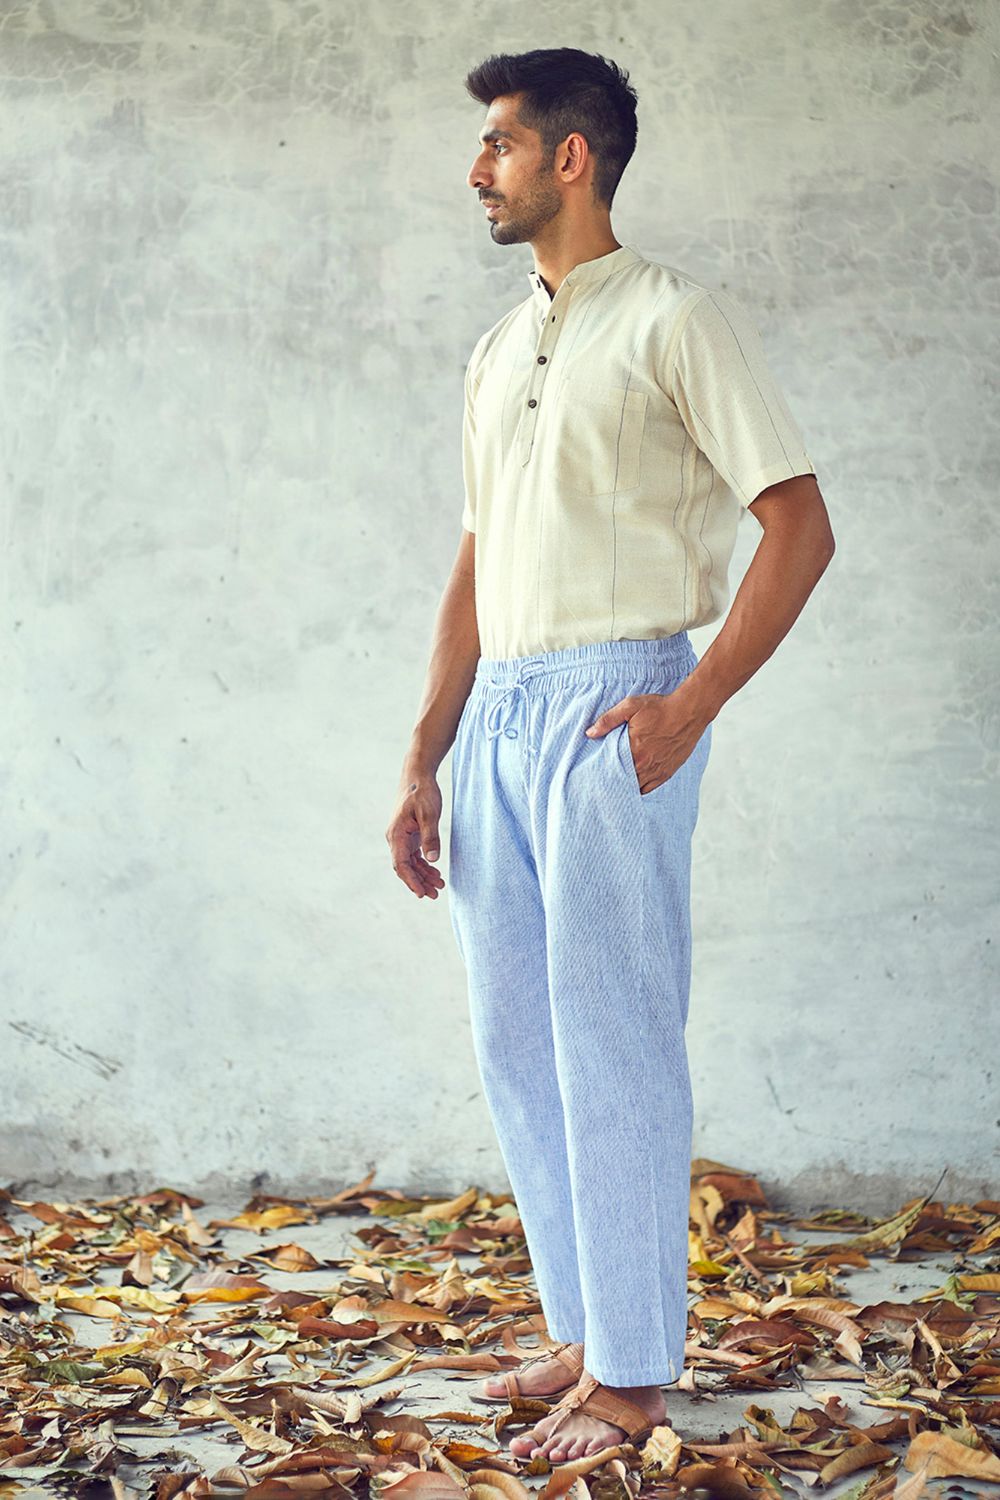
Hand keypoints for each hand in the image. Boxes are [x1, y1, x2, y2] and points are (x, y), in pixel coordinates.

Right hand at [386, 772, 445, 898]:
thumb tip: (432, 859)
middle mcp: (396, 838)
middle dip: (419, 882)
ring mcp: (402, 837)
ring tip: (439, 886)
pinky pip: (414, 856)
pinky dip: (424, 865)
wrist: (418, 775)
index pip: (400, 865)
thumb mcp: (429, 813)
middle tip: (435, 894)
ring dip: (423, 875)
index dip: (411, 881)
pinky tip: (435, 872)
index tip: (422, 893)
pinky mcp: (410, 835)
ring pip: (410, 863)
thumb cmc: (422, 791)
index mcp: (396, 835)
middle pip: (405, 867)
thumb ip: (430, 836)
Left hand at [584, 685, 709, 794]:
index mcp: (634, 750)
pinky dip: (641, 788)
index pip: (612, 769)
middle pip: (624, 781)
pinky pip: (651, 788)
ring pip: (637, 787)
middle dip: (614, 780)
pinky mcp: (668, 772)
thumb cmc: (661, 708)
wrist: (689, 711)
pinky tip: (635, 783)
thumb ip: (608, 720)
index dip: (604, 772)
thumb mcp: (630, 706)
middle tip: (604, 780)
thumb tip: (590, 733)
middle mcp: (646, 764)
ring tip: (618, 782)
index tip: (596, 773)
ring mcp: (658, 770)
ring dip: (627, 785)